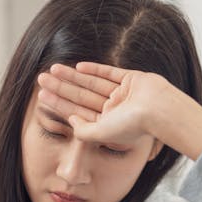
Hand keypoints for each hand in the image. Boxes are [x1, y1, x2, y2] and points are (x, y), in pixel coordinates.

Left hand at [37, 62, 201, 160]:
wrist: (161, 110)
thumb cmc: (133, 126)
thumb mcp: (102, 134)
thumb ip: (84, 131)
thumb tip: (70, 121)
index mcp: (107, 126)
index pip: (77, 113)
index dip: (59, 104)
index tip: (41, 97)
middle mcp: (114, 110)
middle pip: (81, 97)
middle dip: (60, 88)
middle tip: (40, 79)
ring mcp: (123, 94)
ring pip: (92, 84)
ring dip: (72, 77)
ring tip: (52, 69)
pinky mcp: (132, 80)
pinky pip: (110, 73)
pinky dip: (95, 69)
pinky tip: (78, 67)